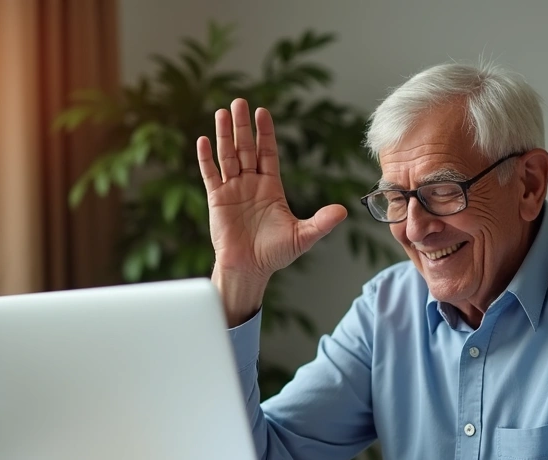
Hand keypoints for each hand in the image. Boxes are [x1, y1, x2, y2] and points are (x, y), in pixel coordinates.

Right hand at [197, 98, 346, 324]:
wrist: (250, 269)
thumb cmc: (275, 254)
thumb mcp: (303, 236)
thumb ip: (321, 222)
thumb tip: (343, 211)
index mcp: (271, 187)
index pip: (267, 152)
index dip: (264, 132)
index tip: (262, 112)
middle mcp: (250, 183)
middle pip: (246, 148)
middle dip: (243, 126)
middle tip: (239, 102)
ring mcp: (232, 190)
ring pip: (228, 156)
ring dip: (224, 135)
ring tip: (222, 112)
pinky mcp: (217, 200)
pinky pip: (211, 174)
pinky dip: (206, 158)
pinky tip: (204, 140)